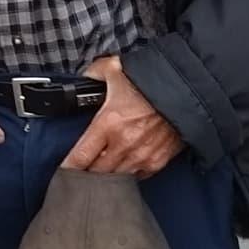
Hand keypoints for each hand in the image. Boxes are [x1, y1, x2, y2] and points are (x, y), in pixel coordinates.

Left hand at [60, 56, 182, 177]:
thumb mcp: (115, 69)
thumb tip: (84, 77)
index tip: (61, 173)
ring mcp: (141, 156)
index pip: (79, 157)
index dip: (67, 168)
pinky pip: (137, 176)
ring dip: (106, 177)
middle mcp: (123, 144)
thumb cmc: (152, 80)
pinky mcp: (158, 161)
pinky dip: (128, 175)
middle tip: (79, 175)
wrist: (188, 90)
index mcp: (108, 123)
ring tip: (99, 175)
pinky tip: (123, 168)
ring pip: (115, 179)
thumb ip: (94, 73)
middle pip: (95, 173)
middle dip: (85, 176)